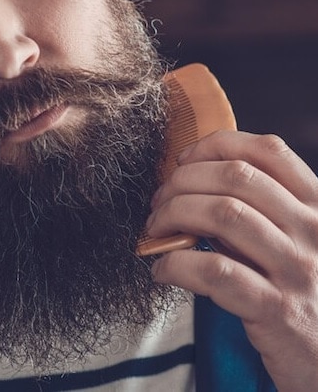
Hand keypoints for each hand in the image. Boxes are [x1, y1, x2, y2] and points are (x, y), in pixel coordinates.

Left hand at [147, 130, 317, 391]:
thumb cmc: (304, 293)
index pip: (268, 150)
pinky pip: (214, 271)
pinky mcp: (278, 311)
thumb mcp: (296, 241)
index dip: (215, 145)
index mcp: (317, 207)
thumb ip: (261, 211)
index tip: (183, 160)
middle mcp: (313, 230)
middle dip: (182, 181)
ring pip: (222, 214)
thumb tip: (195, 185)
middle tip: (158, 202)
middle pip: (235, 177)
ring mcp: (298, 270)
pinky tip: (162, 270)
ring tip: (155, 230)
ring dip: (173, 215)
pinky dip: (176, 264)